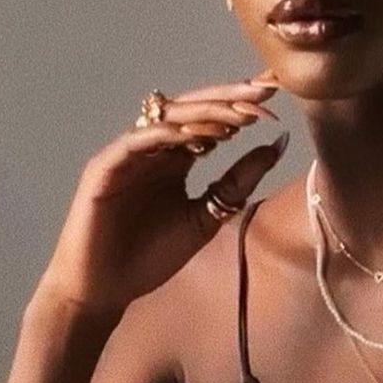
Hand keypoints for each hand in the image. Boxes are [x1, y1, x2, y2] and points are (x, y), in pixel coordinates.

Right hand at [36, 68, 285, 327]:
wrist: (104, 291)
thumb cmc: (150, 256)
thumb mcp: (208, 216)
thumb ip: (238, 182)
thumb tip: (278, 142)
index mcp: (177, 157)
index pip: (212, 120)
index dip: (242, 105)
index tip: (278, 94)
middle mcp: (154, 148)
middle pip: (194, 110)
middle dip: (230, 98)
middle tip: (266, 91)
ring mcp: (128, 154)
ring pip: (167, 119)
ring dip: (205, 113)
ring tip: (241, 113)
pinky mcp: (104, 168)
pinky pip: (136, 142)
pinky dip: (164, 135)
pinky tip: (195, 134)